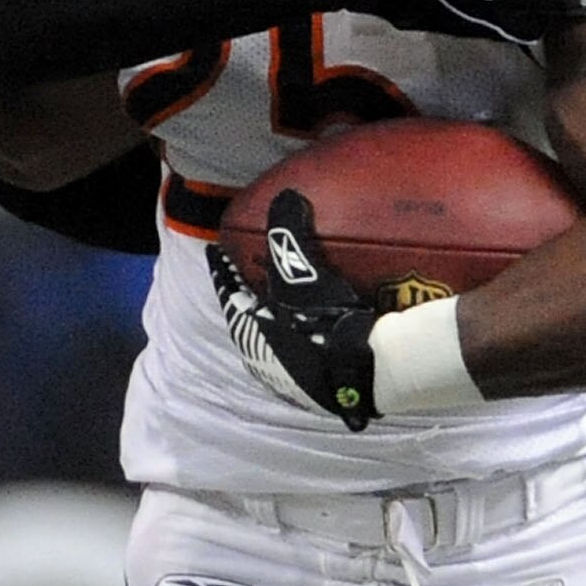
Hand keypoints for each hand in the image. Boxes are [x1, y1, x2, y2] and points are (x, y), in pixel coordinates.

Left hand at [207, 190, 379, 430]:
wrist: (369, 372)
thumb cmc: (328, 322)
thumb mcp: (303, 275)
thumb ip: (290, 234)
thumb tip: (284, 196)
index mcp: (249, 333)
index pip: (228, 294)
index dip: (223, 272)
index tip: (216, 252)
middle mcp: (261, 360)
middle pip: (247, 319)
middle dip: (247, 297)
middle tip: (249, 273)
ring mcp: (288, 379)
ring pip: (271, 341)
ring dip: (274, 320)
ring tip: (283, 300)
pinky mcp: (314, 389)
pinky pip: (299, 355)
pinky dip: (299, 337)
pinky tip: (315, 329)